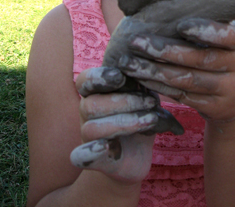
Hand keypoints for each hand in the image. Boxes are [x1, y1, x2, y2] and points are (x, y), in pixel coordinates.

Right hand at [70, 67, 157, 182]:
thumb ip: (143, 83)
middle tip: (151, 101)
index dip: (100, 78)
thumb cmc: (141, 113)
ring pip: (92, 128)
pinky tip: (105, 147)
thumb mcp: (145, 94)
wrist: (138, 151)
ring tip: (151, 120)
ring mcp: (88, 136)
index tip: (120, 77)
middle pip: (91, 104)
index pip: (85, 80)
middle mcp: (87, 112)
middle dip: (124, 102)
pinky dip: (90, 153)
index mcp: (96, 91)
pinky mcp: (95, 160)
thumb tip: (153, 74)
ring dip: (124, 123)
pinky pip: (81, 157)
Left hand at [119, 18, 234, 124]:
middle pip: (200, 58)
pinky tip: (141, 76)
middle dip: (165, 51)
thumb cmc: (220, 50)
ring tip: (129, 62)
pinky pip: (182, 96)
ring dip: (154, 71)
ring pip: (187, 80)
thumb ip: (201, 19)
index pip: (227, 35)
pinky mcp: (214, 107)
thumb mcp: (221, 33)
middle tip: (136, 42)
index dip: (205, 31)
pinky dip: (159, 86)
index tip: (180, 25)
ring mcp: (229, 88)